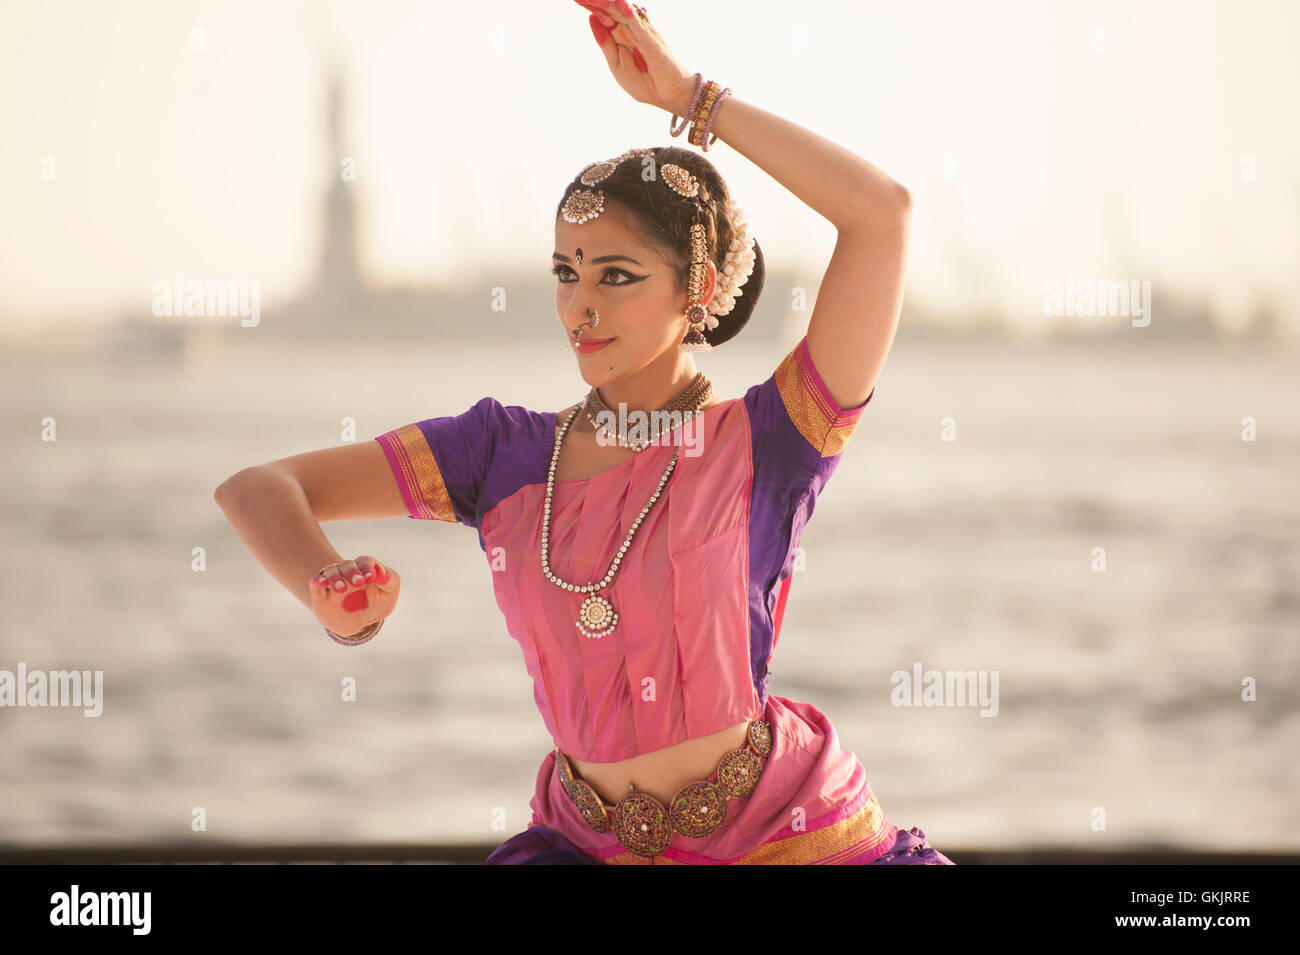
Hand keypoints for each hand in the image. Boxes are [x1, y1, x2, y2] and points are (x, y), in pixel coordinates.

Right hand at [309, 556, 399, 637]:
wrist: (357, 623)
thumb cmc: (375, 603)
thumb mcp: (388, 593)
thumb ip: (389, 581)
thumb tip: (384, 573)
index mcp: (364, 570)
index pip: (365, 562)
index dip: (367, 568)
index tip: (371, 577)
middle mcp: (347, 573)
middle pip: (348, 565)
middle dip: (352, 572)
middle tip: (358, 583)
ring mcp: (333, 583)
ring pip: (331, 572)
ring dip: (335, 578)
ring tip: (341, 589)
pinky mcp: (320, 596)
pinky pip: (315, 584)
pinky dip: (316, 581)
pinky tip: (320, 582)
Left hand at [575, 0, 697, 113]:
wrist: (666, 97)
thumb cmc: (643, 82)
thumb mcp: (616, 64)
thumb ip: (605, 43)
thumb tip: (592, 18)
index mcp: (620, 36)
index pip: (602, 16)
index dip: (590, 5)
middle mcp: (630, 30)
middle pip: (610, 10)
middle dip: (595, 1)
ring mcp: (642, 33)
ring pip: (622, 12)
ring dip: (610, 2)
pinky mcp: (652, 42)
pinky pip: (640, 27)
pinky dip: (631, 15)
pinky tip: (621, 3)